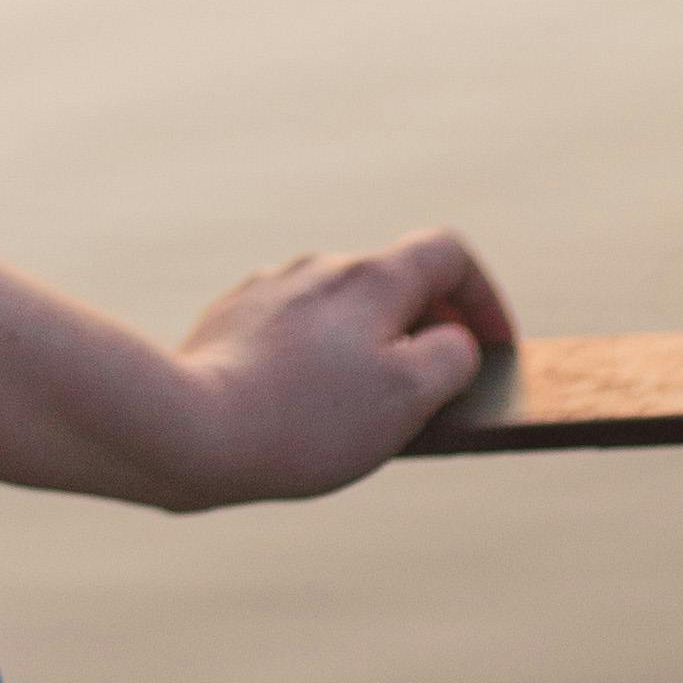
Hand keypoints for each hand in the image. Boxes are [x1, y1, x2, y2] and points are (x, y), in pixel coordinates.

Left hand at [159, 228, 513, 506]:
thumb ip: (452, 356)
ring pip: (341, 311)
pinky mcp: (231, 321)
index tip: (493, 347)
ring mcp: (269, 291)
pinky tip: (306, 409)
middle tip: (435, 390)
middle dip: (425, 328)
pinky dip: (319, 361)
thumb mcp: (409, 396)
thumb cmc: (306, 419)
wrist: (189, 429)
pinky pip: (295, 333)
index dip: (483, 297)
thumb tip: (453, 340)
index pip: (448, 253)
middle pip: (393, 283)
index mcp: (370, 277)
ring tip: (367, 410)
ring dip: (368, 347)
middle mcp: (318, 267)